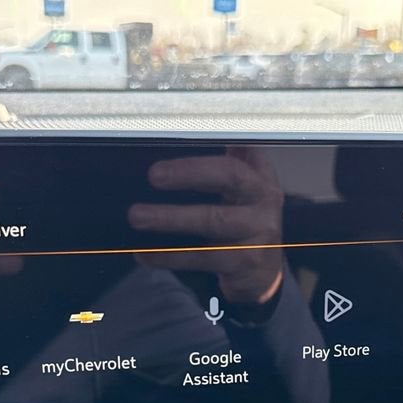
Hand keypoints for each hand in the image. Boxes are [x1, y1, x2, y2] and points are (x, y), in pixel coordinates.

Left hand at [127, 147, 284, 309]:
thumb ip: (223, 166)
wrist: (264, 275)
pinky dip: (170, 256)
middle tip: (154, 175)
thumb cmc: (243, 225)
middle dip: (190, 172)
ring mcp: (259, 231)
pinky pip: (202, 257)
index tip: (191, 127)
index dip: (223, 135)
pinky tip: (144, 254)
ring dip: (171, 217)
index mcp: (259, 175)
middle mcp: (264, 198)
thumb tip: (186, 134)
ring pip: (212, 220)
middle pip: (229, 176)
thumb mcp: (241, 192)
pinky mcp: (246, 261)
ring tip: (138, 216)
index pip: (245, 146)